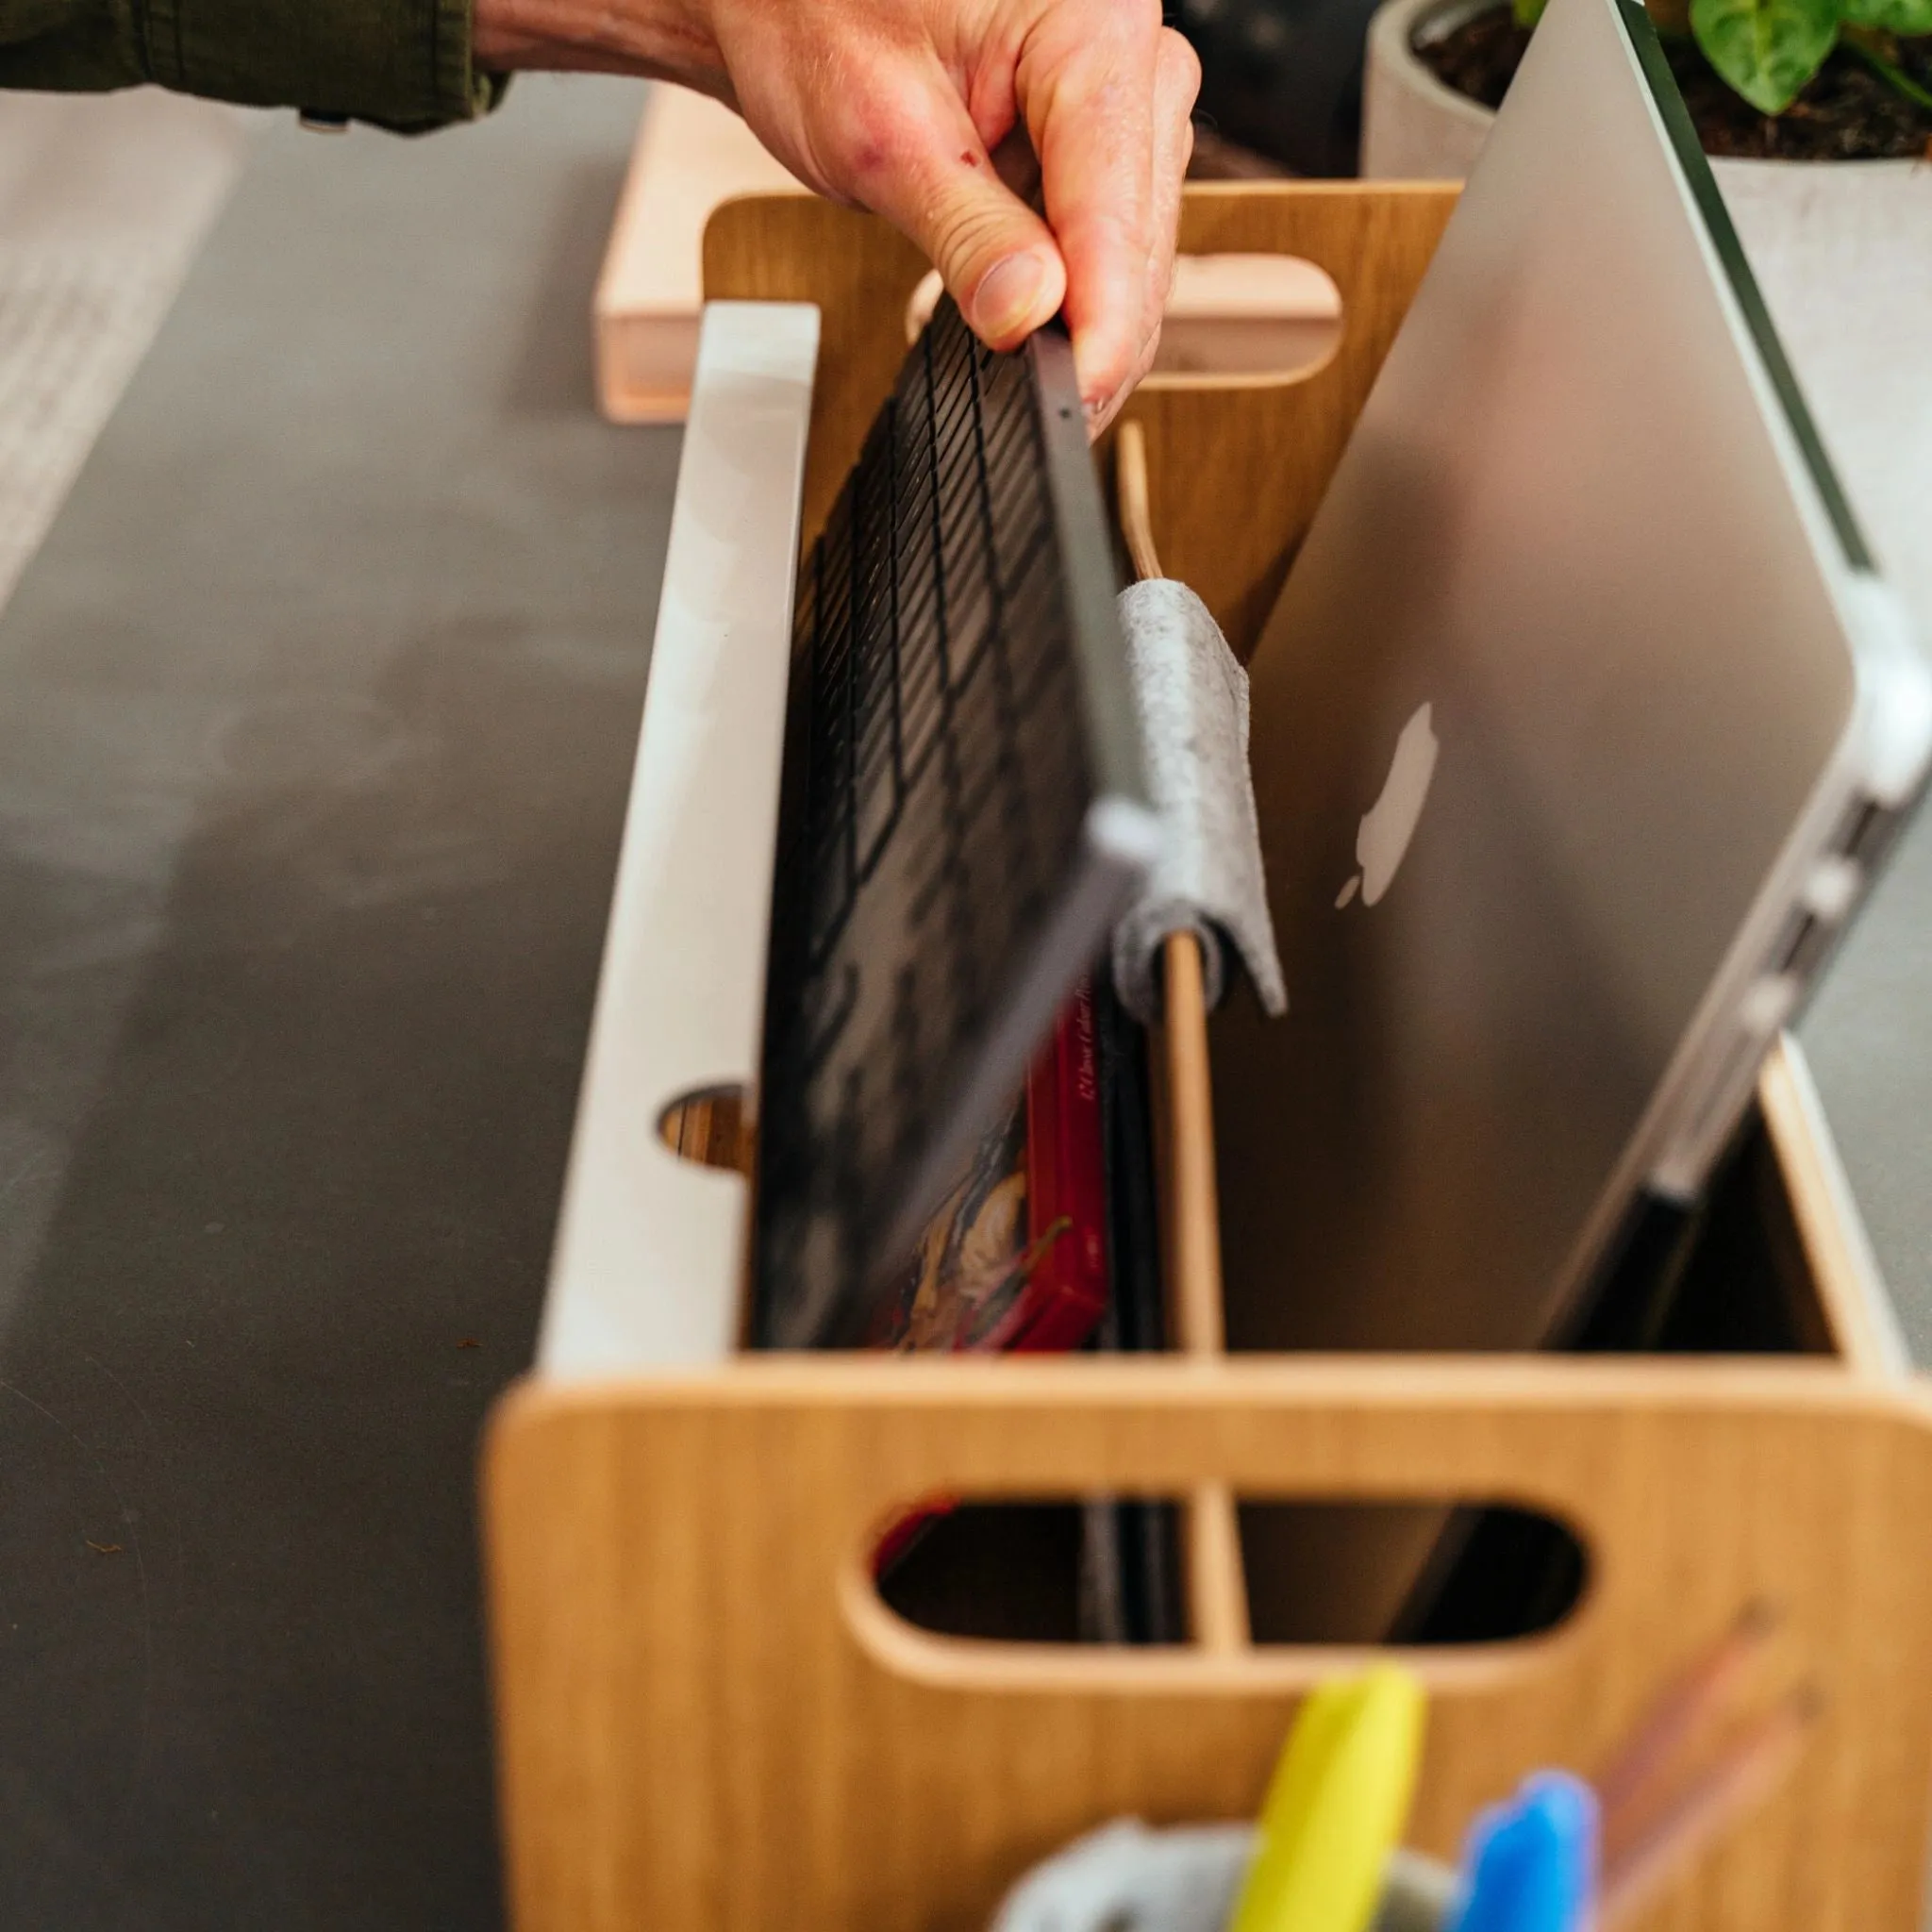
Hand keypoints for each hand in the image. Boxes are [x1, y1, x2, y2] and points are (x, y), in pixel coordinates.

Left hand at [474, 0, 1198, 429]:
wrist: (791, 2)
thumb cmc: (822, 23)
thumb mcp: (882, 137)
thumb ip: (966, 232)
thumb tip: (1031, 314)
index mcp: (1093, 28)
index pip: (1118, 211)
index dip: (1102, 326)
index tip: (1075, 403)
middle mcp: (1129, 62)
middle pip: (1136, 247)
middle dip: (1085, 339)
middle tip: (1018, 402)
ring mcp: (1122, 110)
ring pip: (1128, 263)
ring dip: (1066, 325)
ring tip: (983, 333)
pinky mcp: (1100, 153)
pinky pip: (1102, 253)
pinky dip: (1054, 301)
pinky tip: (995, 306)